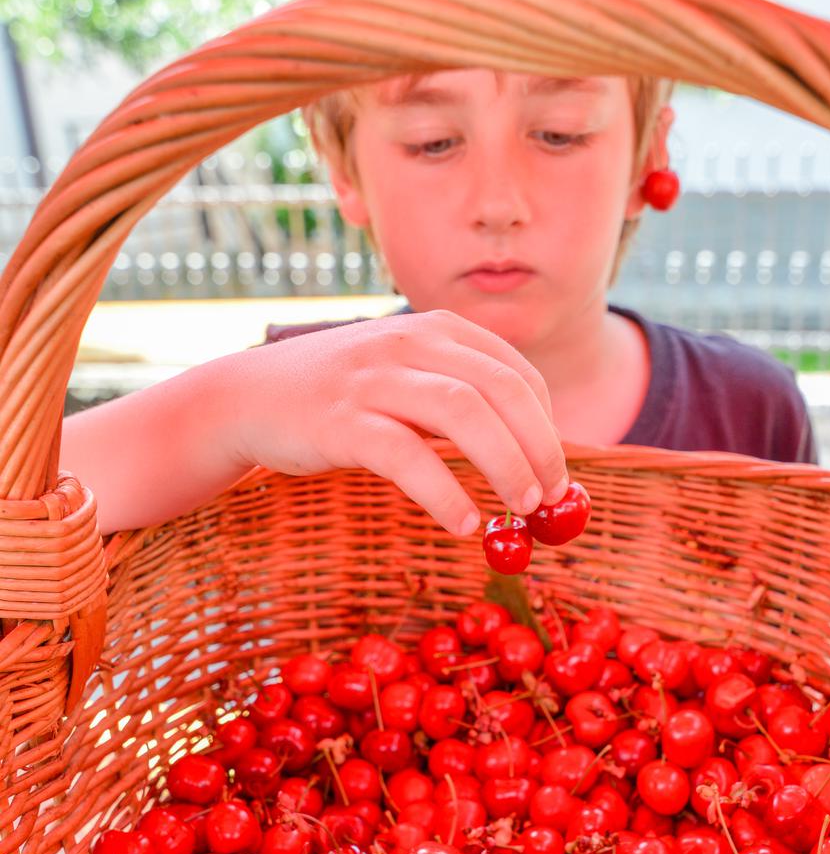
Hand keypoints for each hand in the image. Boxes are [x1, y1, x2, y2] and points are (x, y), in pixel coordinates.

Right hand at [223, 309, 569, 535]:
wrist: (248, 399)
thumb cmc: (343, 400)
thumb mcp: (407, 381)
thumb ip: (461, 404)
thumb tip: (531, 461)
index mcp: (436, 329)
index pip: (516, 373)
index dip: (547, 426)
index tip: (556, 472)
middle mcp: (410, 342)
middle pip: (502, 391)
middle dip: (539, 447)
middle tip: (550, 498)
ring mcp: (374, 378)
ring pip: (464, 413)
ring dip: (506, 465)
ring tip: (521, 510)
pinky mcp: (341, 420)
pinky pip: (407, 456)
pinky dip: (445, 493)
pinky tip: (464, 524)